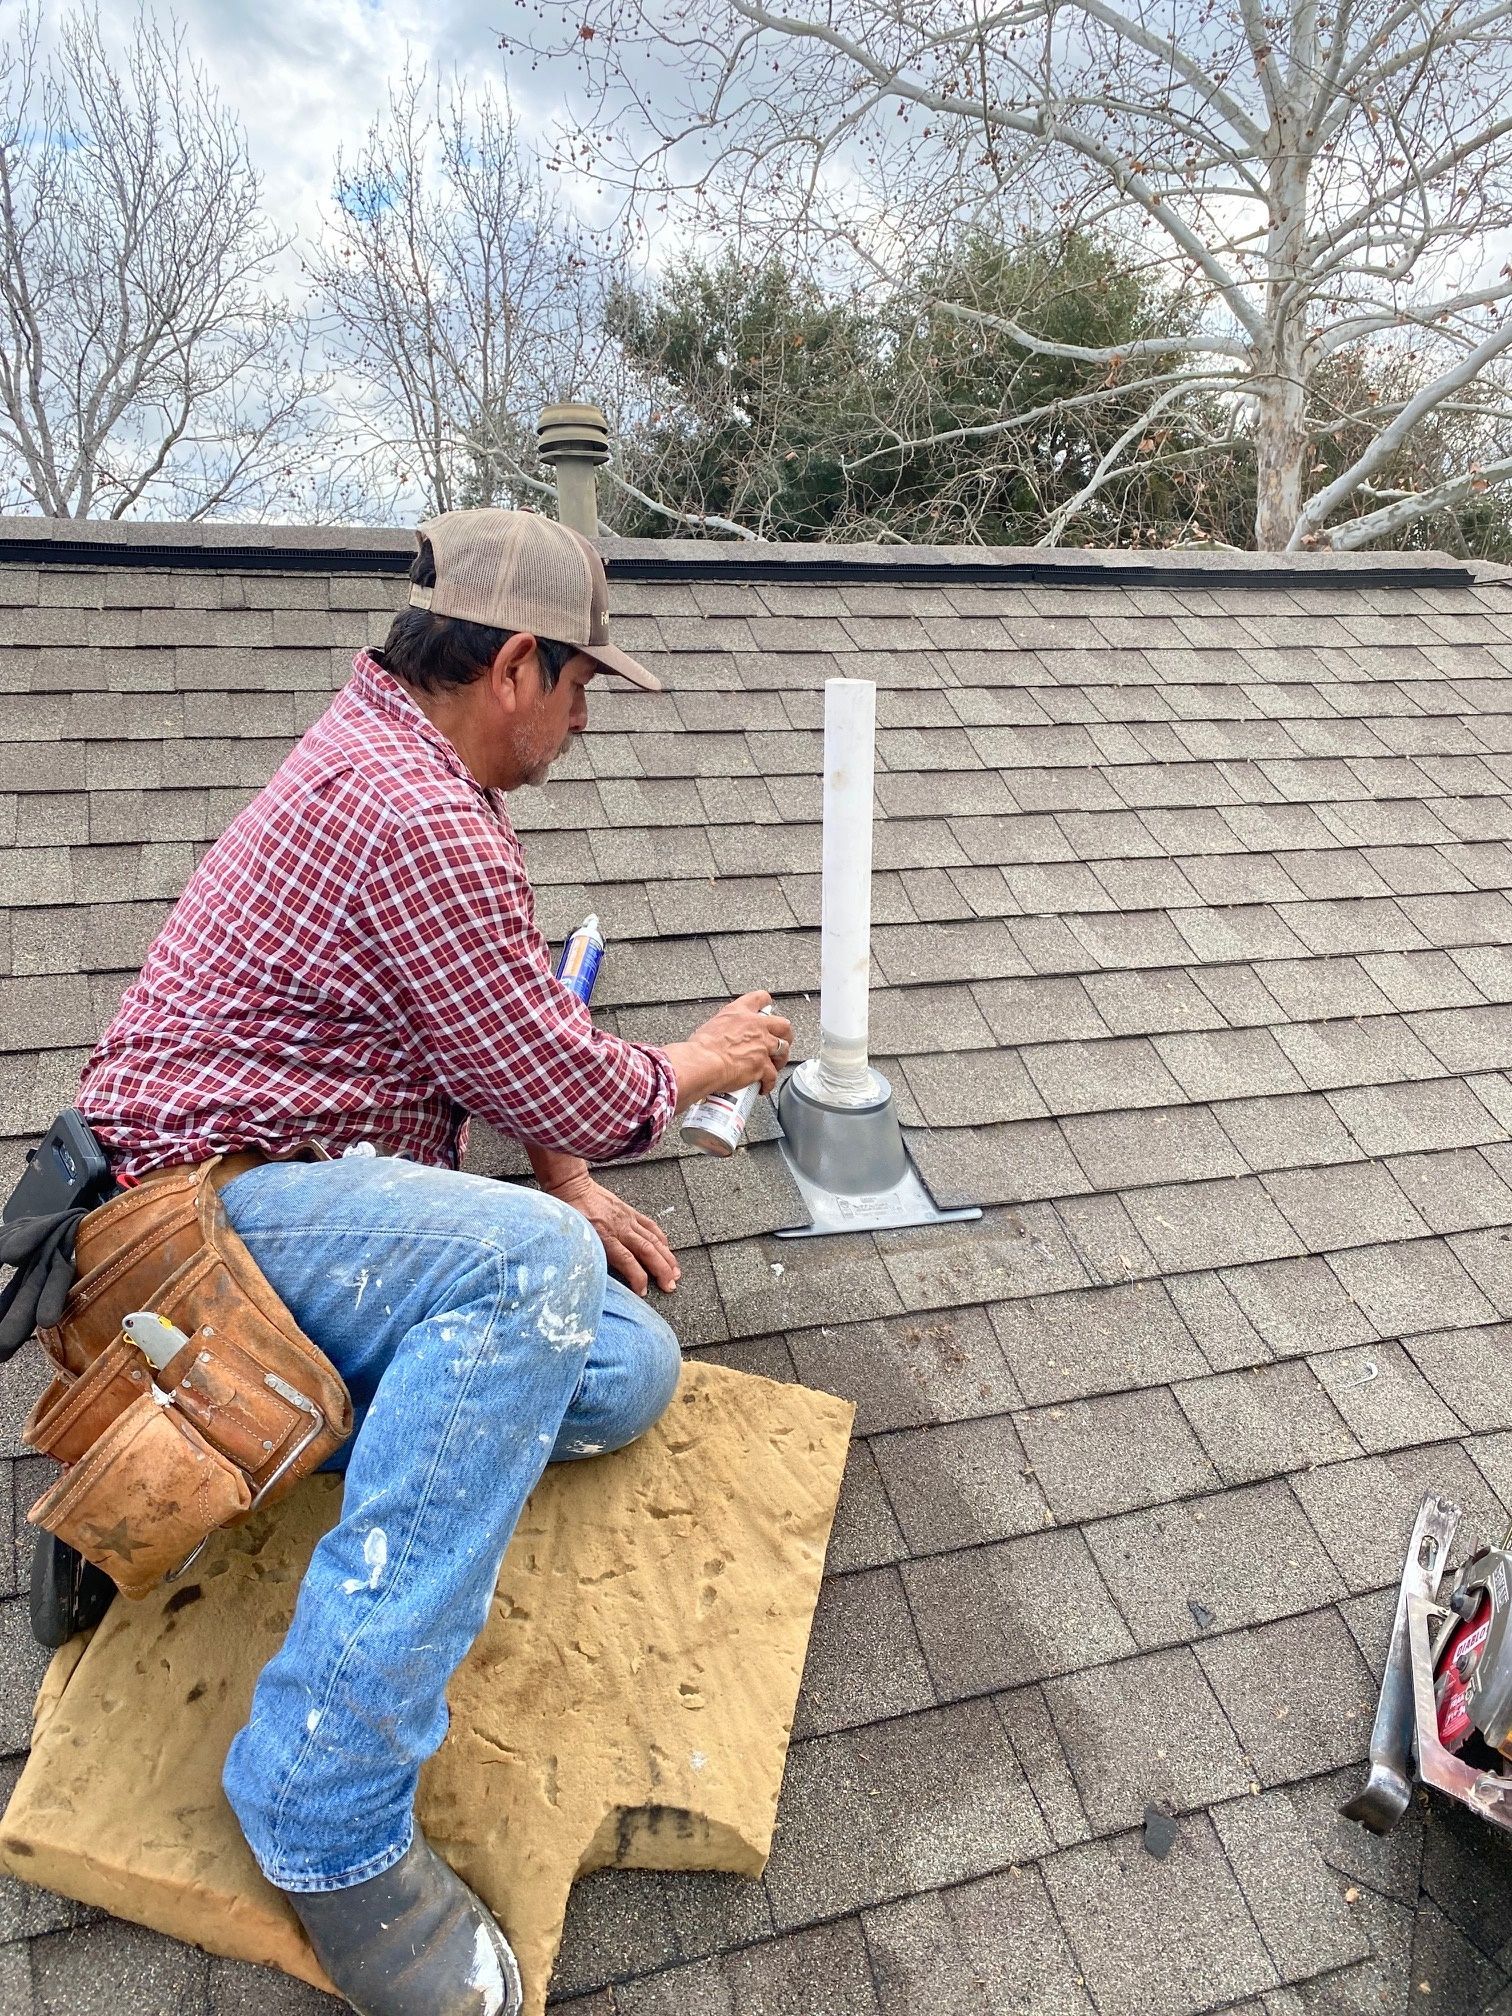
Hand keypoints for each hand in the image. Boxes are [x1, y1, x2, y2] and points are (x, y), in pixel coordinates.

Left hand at [541, 1169, 680, 1297]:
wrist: (572, 1187)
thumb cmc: (569, 1215)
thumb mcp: (576, 1239)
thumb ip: (591, 1256)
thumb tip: (599, 1276)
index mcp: (604, 1237)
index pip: (627, 1261)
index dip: (638, 1278)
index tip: (643, 1292)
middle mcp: (620, 1229)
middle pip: (647, 1251)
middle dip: (662, 1270)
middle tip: (670, 1286)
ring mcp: (627, 1219)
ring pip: (653, 1240)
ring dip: (667, 1257)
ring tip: (675, 1273)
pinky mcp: (629, 1211)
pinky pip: (650, 1225)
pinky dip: (661, 1238)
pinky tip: (667, 1248)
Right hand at [664, 993, 794, 1109]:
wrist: (702, 1062)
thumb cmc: (700, 1046)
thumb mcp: (713, 1025)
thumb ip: (727, 1027)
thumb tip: (725, 1038)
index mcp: (740, 1013)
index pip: (760, 998)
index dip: (766, 1004)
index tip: (766, 1010)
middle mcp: (756, 1026)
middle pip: (783, 1025)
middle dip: (785, 1035)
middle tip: (780, 1042)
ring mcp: (762, 1046)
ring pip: (783, 1050)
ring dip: (780, 1059)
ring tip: (773, 1066)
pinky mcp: (763, 1065)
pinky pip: (772, 1076)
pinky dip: (768, 1083)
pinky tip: (763, 1086)